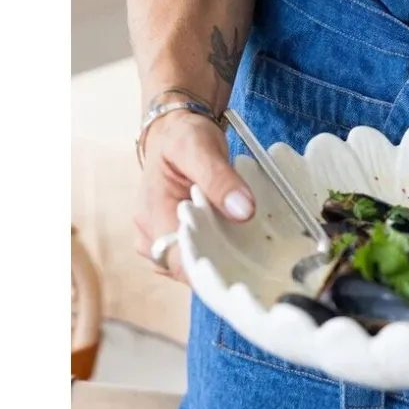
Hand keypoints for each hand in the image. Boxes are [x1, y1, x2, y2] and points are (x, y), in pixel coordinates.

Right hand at [134, 111, 254, 280]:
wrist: (176, 131)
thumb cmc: (183, 137)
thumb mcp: (200, 148)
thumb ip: (220, 179)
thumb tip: (243, 212)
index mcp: (152, 215)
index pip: (177, 261)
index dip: (208, 274)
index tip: (242, 276)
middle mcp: (150, 234)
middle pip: (186, 270)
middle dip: (220, 271)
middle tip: (257, 266)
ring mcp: (162, 238)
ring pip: (192, 267)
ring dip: (220, 263)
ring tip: (251, 254)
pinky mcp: (177, 237)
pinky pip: (197, 255)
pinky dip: (218, 254)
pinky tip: (240, 247)